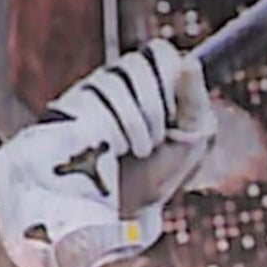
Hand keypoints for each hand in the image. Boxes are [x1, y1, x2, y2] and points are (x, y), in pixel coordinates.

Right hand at [0, 40, 214, 266]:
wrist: (122, 213)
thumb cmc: (157, 177)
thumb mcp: (190, 140)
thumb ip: (195, 101)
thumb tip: (189, 60)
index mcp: (142, 84)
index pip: (160, 52)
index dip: (172, 80)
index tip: (175, 118)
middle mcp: (113, 82)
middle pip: (142, 62)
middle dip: (157, 105)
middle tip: (154, 141)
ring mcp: (89, 93)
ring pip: (121, 77)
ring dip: (141, 120)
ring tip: (136, 150)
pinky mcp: (70, 110)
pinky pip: (102, 96)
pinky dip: (122, 127)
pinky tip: (117, 149)